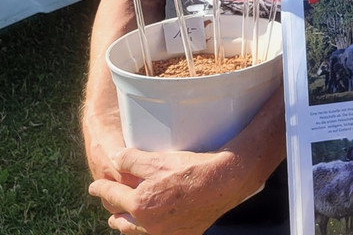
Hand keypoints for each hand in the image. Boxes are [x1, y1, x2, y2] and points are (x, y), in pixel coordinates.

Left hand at [88, 147, 249, 234]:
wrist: (225, 181)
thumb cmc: (192, 169)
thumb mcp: (158, 159)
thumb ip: (131, 159)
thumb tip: (115, 158)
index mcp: (140, 204)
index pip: (112, 196)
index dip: (100, 189)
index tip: (94, 187)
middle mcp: (150, 223)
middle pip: (121, 220)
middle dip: (113, 210)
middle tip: (111, 203)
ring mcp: (166, 232)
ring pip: (136, 232)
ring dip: (128, 224)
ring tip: (126, 218)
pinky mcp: (184, 234)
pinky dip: (150, 230)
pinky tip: (155, 223)